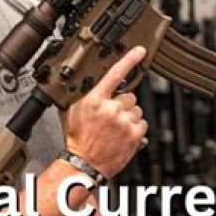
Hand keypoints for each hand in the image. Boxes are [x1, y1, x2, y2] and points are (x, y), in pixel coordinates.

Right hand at [61, 46, 148, 178]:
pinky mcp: (134, 135)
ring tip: (116, 127)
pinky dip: (135, 128)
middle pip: (130, 95)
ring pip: (137, 109)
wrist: (84, 163)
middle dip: (123, 103)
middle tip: (111, 115)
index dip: (130, 59)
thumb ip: (84, 94)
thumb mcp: (72, 110)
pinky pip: (142, 123)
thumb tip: (91, 81)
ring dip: (129, 116)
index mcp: (95, 99)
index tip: (140, 51)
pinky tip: (123, 134)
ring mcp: (124, 122)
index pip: (115, 73)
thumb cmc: (77, 139)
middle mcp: (111, 109)